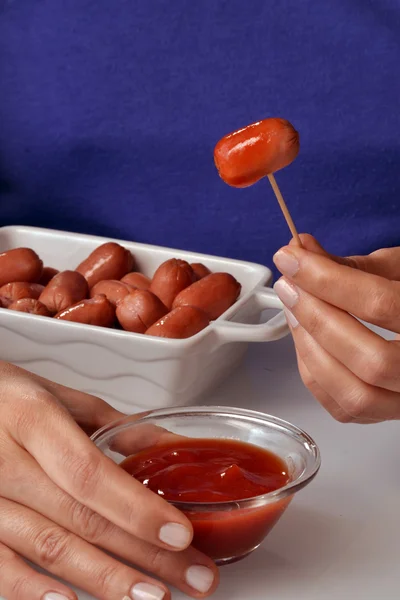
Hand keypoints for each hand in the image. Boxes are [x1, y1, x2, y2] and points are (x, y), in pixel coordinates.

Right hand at [0, 363, 217, 599]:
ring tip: (153, 597)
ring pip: (47, 547)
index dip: (135, 508)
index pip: (89, 472)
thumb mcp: (60, 398)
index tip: (180, 533)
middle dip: (143, 554)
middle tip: (193, 575)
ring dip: (104, 578)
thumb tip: (172, 447)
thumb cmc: (7, 398)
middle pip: (80, 517)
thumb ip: (114, 426)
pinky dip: (33, 590)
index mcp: (32, 418)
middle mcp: (3, 460)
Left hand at [272, 234, 399, 422]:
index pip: (380, 304)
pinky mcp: (388, 414)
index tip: (292, 259)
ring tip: (293, 310)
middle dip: (316, 318)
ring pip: (356, 394)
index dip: (327, 280)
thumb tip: (305, 252)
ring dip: (311, 348)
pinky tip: (306, 340)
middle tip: (289, 286)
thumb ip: (355, 266)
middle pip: (370, 359)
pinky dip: (315, 373)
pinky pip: (344, 409)